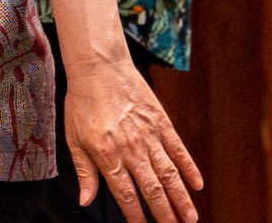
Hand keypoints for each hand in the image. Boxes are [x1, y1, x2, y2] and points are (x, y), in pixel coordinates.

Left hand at [64, 63, 201, 222]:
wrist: (99, 65)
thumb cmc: (83, 102)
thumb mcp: (74, 138)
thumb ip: (84, 172)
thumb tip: (84, 201)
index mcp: (107, 155)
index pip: (126, 194)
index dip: (136, 216)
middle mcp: (131, 148)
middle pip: (152, 189)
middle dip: (165, 214)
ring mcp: (149, 135)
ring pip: (169, 173)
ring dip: (181, 198)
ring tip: (191, 218)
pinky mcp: (161, 121)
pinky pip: (178, 149)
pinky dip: (189, 167)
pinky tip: (197, 184)